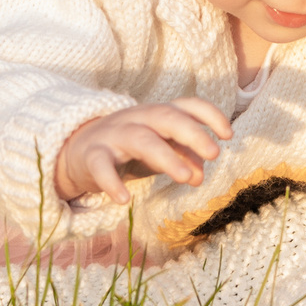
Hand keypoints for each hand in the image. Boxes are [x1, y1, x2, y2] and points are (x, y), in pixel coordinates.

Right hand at [54, 98, 232, 202]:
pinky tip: (124, 200)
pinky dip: (112, 182)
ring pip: (140, 138)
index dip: (209, 115)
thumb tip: (201, 174)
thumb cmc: (129, 150)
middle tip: (214, 154)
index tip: (228, 135)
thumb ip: (183, 158)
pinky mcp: (91, 155)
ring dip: (166, 157)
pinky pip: (101, 165)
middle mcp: (137, 118)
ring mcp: (113, 134)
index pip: (186, 105)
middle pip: (166, 116)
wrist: (77, 150)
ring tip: (187, 179)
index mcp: (157, 114)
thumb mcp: (160, 152)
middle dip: (192, 132)